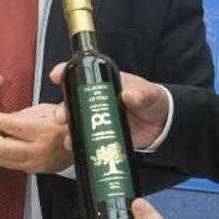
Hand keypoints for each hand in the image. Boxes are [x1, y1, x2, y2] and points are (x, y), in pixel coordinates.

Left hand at [0, 102, 70, 173]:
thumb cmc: (63, 124)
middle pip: (2, 147)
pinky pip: (7, 164)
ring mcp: (35, 163)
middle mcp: (39, 150)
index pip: (10, 125)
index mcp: (45, 131)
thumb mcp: (45, 110)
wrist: (82, 146)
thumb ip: (21, 115)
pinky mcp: (32, 171)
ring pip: (1, 159)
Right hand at [48, 65, 169, 150]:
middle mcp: (97, 100)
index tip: (56, 75)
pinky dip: (76, 142)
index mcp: (106, 83)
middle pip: (72, 100)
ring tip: (67, 136)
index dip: (66, 72)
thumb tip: (129, 95)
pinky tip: (72, 145)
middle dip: (62, 108)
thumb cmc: (153, 101)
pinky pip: (84, 137)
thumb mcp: (149, 94)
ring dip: (67, 127)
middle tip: (60, 116)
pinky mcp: (100, 134)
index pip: (82, 74)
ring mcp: (97, 118)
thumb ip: (141, 94)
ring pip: (75, 120)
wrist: (162, 125)